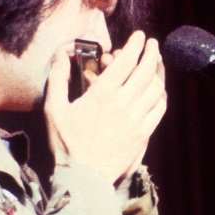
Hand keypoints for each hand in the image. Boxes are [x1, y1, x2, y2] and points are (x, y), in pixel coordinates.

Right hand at [44, 30, 167, 183]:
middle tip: (153, 44)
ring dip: (159, 72)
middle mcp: (123, 106)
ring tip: (158, 63)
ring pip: (156, 89)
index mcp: (101, 96)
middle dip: (152, 54)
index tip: (141, 36)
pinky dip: (161, 95)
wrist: (84, 178)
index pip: (126, 63)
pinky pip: (159, 109)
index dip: (136, 46)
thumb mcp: (53, 109)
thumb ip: (58, 78)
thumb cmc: (65, 144)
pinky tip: (158, 90)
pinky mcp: (143, 135)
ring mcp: (136, 121)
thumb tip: (63, 52)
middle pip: (146, 72)